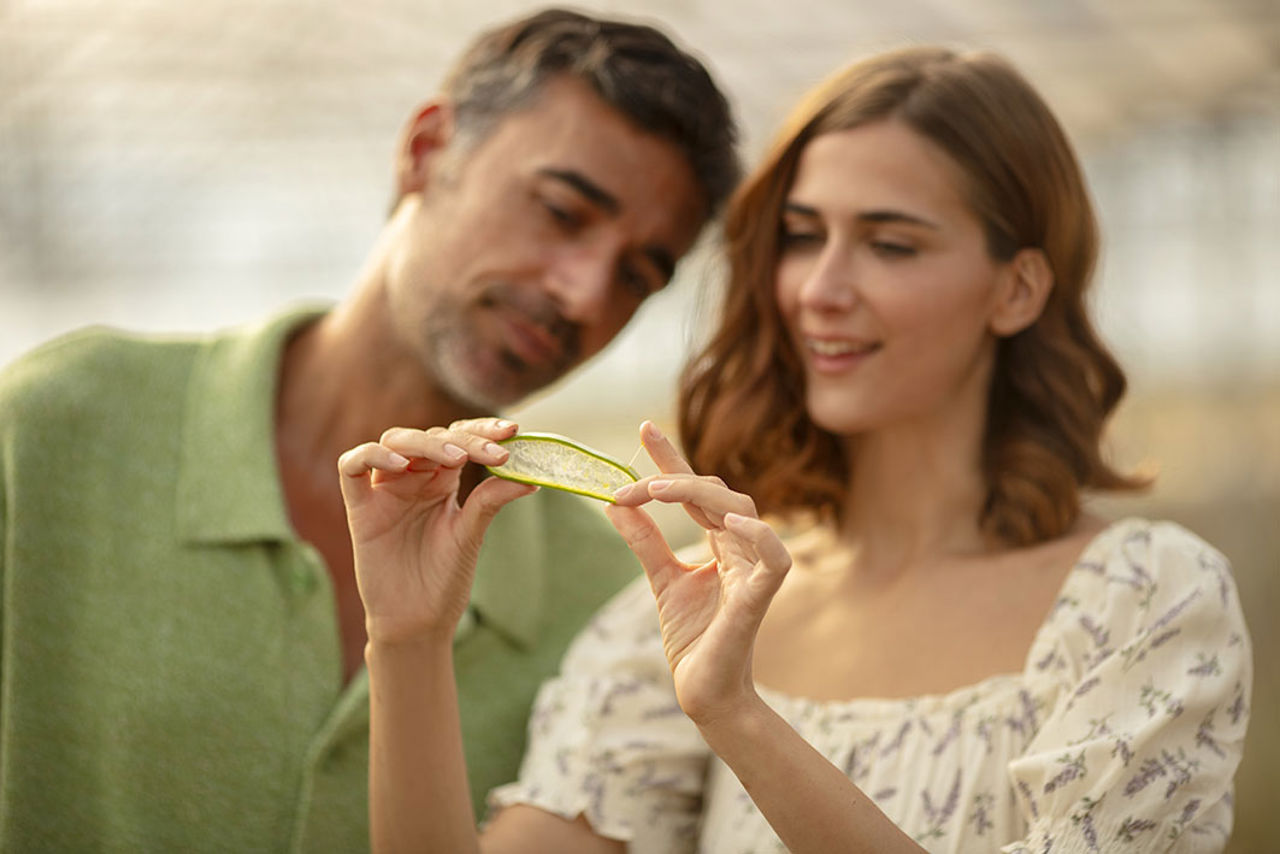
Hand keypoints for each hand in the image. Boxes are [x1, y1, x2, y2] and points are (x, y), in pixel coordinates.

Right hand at [337, 418, 535, 645]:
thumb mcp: (470, 535)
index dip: (482, 430)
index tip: (512, 432)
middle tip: (492, 452)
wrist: (417, 622)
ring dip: (425, 442)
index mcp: (442, 482)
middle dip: (463, 438)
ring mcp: (384, 491)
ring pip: (394, 441)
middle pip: (430, 436)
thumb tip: (530, 477)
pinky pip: (351, 467)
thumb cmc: (443, 580)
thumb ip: (490, 501)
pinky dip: (372, 455)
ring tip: (456, 458)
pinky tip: (400, 464)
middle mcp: (413, 479)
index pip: (459, 439)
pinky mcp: (360, 509)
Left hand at [607, 422, 791, 724]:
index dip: (671, 457)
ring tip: (659, 490)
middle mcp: (740, 547)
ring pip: (741, 509)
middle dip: (671, 477)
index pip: (694, 488)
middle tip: (628, 485)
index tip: (644, 429)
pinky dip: (757, 534)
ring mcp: (753, 569)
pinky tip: (726, 521)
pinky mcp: (760, 597)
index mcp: (719, 542)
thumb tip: (615, 503)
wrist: (704, 692)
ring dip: (699, 494)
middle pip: (715, 491)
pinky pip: (773, 557)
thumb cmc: (693, 639)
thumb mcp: (661, 579)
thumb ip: (645, 541)